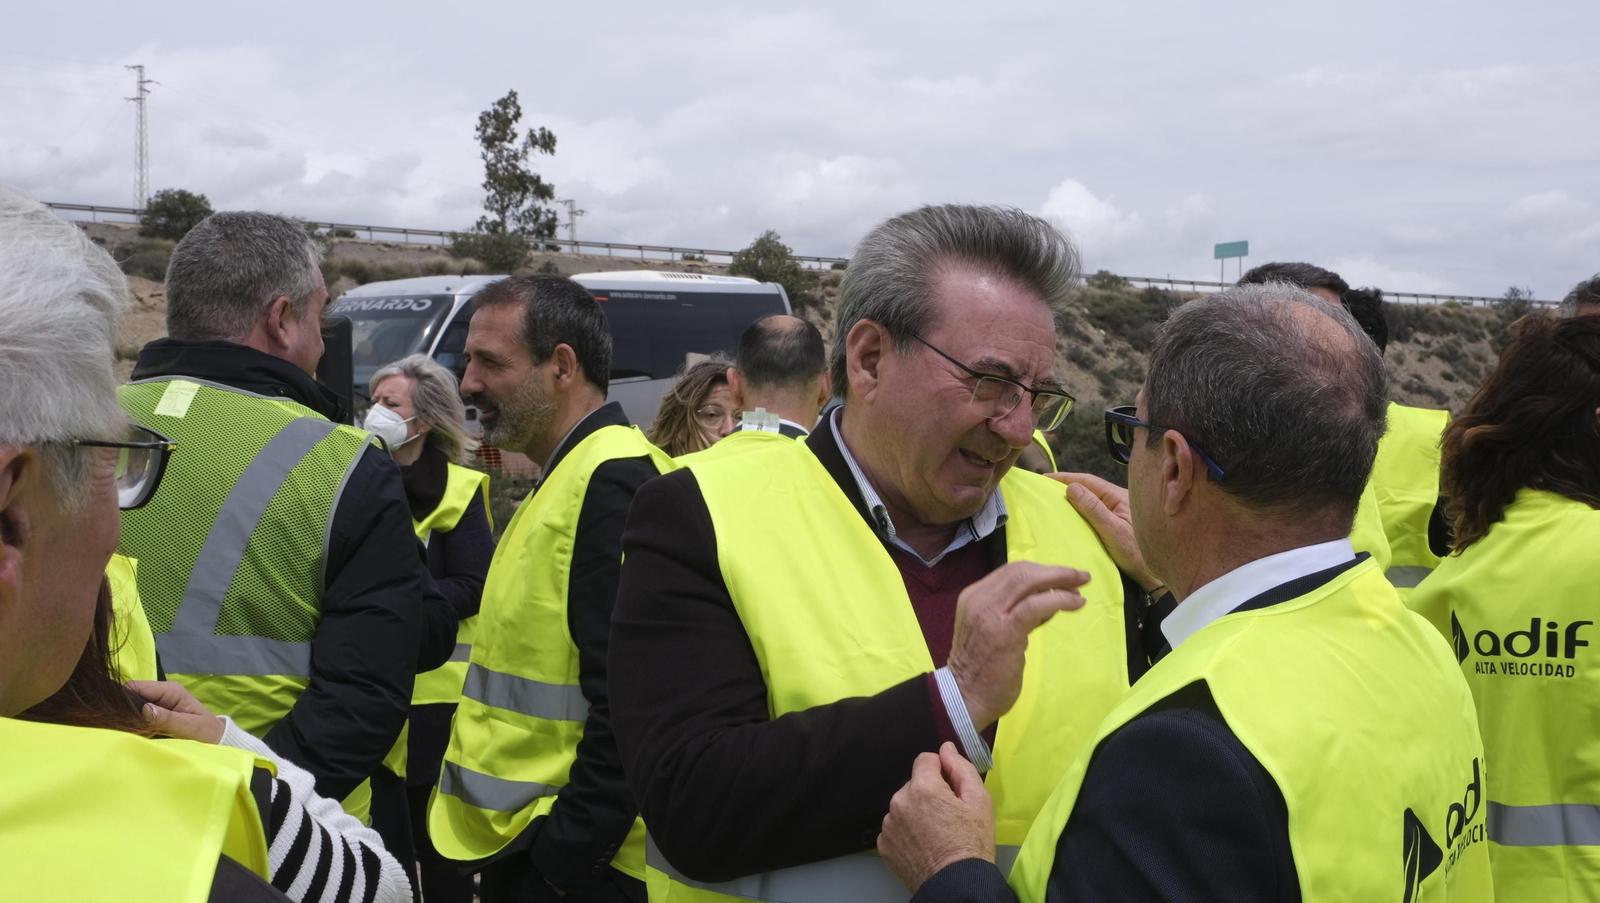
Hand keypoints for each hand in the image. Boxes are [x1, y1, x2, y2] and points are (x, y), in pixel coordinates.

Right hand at [127, 680, 225, 743]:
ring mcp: (158, 702)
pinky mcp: (156, 713)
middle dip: (124, 709)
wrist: (215, 739)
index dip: (123, 699)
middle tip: (120, 726)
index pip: (136, 687)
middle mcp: (162, 692)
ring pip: (132, 705)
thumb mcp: (188, 727)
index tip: (116, 716)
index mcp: (170, 690)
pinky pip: (138, 714)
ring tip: (123, 730)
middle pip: (131, 695)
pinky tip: (130, 732)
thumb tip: (144, 709)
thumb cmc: (205, 732)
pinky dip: (133, 722)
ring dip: (128, 717)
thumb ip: (166, 718)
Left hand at [879, 743, 995, 891]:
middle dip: (929, 793)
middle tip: (947, 816)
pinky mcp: (884, 844)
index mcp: (922, 788)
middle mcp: (899, 802)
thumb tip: (946, 748)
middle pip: (914, 784)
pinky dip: (907, 831)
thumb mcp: (979, 800)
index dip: (941, 770)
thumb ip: (961, 768)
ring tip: (935, 833)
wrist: (957, 885)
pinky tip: (923, 844)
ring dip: (916, 812)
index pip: (925, 760)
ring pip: (903, 805)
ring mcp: (889, 825)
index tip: (951, 789)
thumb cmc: (972, 844)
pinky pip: (895, 827)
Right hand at [948, 562, 1087, 729]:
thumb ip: (1017, 612)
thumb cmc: (982, 668)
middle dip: (1055, 571)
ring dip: (1061, 581)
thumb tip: (1049, 598)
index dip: (1041, 570)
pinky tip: (1075, 604)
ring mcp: (990, 614)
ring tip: (1080, 590)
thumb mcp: (995, 630)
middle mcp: (979, 599)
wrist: (965, 697)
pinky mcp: (1005, 631)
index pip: (1011, 572)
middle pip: (1021, 571)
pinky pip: (1036, 605)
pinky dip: (1059, 600)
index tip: (1064, 578)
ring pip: (1028, 581)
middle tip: (1081, 577)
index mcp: (975, 596)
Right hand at [1049, 472, 1160, 591]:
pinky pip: (1093, 512)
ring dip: (1072, 499)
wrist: (1154, 576)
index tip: (1044, 479)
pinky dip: (1079, 512)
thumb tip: (1071, 487)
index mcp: (1119, 497)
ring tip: (1052, 501)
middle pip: (1089, 488)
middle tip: (1044, 489)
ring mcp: (1117, 512)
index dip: (1065, 478)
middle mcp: (1119, 501)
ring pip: (1091, 500)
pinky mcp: (1115, 525)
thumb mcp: (1113, 531)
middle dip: (1066, 486)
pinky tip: (1068, 516)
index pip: (1088, 481)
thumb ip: (1093, 509)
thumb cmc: (1137, 554)